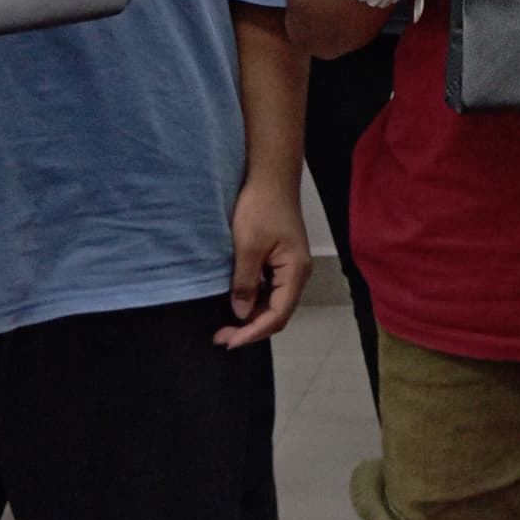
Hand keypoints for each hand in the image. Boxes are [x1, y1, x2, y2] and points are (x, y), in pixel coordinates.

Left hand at [217, 177, 311, 347]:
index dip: (253, 332)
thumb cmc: (260, 208)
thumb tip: (240, 313)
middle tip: (221, 337)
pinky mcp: (281, 260)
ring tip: (225, 323)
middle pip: (278, 312)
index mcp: (295, 271)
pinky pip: (270, 289)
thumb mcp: (248, 246)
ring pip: (274, 302)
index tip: (227, 341)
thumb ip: (245, 282)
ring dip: (251, 316)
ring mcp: (290, 267)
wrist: (270, 177)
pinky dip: (254, 300)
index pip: (278, 314)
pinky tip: (236, 301)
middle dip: (251, 328)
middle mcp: (298, 273)